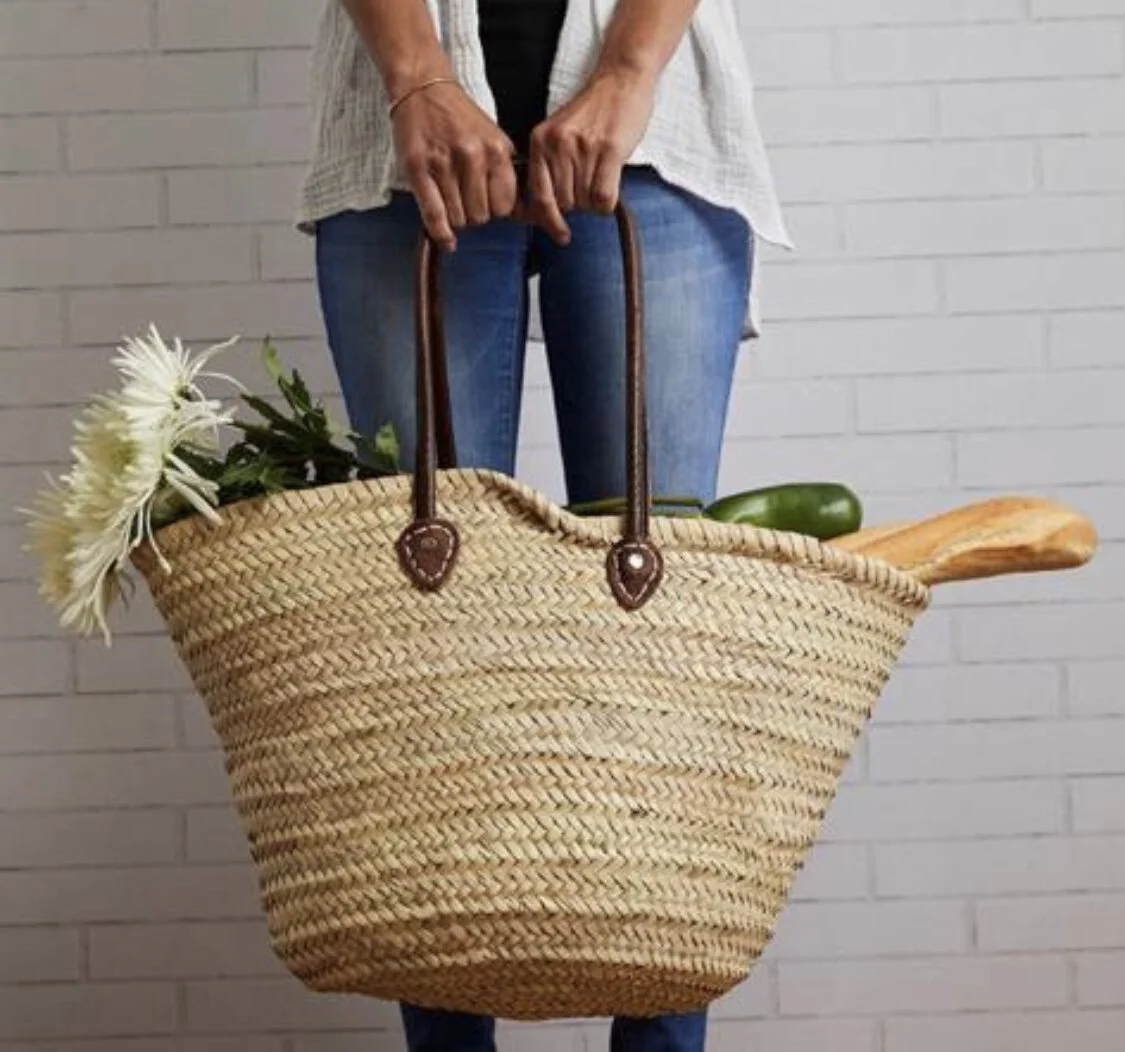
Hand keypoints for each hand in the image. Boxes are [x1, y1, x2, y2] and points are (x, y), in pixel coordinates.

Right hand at [392, 81, 519, 250]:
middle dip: (474, 215)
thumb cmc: (460, 119)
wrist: (423, 88)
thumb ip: (506, 173)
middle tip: (464, 200)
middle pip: (480, 217)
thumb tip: (523, 215)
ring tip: (450, 201)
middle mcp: (472, 157)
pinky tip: (446, 240)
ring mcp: (443, 163)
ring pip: (458, 219)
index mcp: (496, 151)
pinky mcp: (417, 169)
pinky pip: (434, 215)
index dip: (495, 211)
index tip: (487, 204)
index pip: (504, 207)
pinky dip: (441, 233)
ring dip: (455, 219)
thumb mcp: (493, 140)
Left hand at [521, 66, 656, 244]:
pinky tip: (612, 186)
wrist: (621, 80)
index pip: (538, 197)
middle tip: (591, 185)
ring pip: (585, 203)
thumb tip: (548, 213)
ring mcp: (583, 147)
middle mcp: (557, 144)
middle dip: (580, 204)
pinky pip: (604, 198)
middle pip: (565, 204)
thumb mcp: (559, 135)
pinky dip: (609, 202)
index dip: (549, 221)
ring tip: (603, 177)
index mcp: (539, 141)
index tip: (561, 234)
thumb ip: (550, 166)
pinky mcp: (609, 150)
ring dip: (596, 202)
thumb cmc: (593, 113)